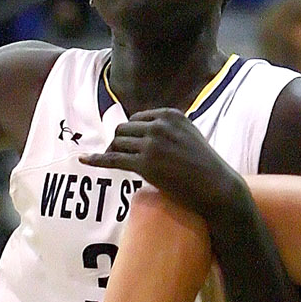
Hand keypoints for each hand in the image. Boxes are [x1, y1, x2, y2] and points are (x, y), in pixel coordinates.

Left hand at [81, 108, 241, 221]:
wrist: (216, 187)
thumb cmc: (206, 166)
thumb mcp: (190, 136)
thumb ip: (170, 130)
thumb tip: (147, 134)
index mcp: (170, 114)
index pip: (137, 119)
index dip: (132, 135)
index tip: (131, 147)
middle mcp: (159, 125)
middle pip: (123, 130)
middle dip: (120, 144)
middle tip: (124, 159)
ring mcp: (151, 144)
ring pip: (117, 143)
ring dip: (114, 154)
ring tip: (121, 166)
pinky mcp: (144, 164)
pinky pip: (112, 159)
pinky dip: (96, 160)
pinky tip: (83, 160)